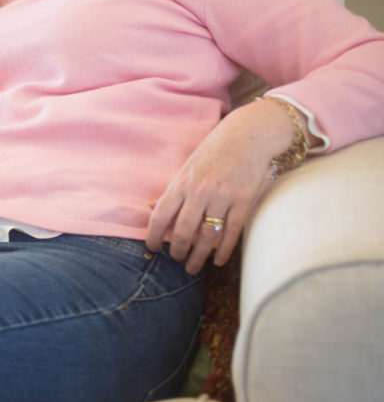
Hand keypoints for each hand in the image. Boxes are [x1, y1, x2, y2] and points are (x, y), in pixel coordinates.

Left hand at [145, 99, 295, 273]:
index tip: (151, 249)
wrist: (249, 134)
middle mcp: (199, 192)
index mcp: (181, 183)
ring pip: (207, 236)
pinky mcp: (244, 200)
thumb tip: (153, 209)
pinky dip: (223, 250)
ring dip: (198, 256)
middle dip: (177, 251)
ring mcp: (222, 197)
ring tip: (193, 267)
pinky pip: (232, 232)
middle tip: (176, 260)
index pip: (160, 216)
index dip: (153, 236)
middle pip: (182, 231)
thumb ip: (174, 190)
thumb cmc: (215, 150)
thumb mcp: (188, 167)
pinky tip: (218, 260)